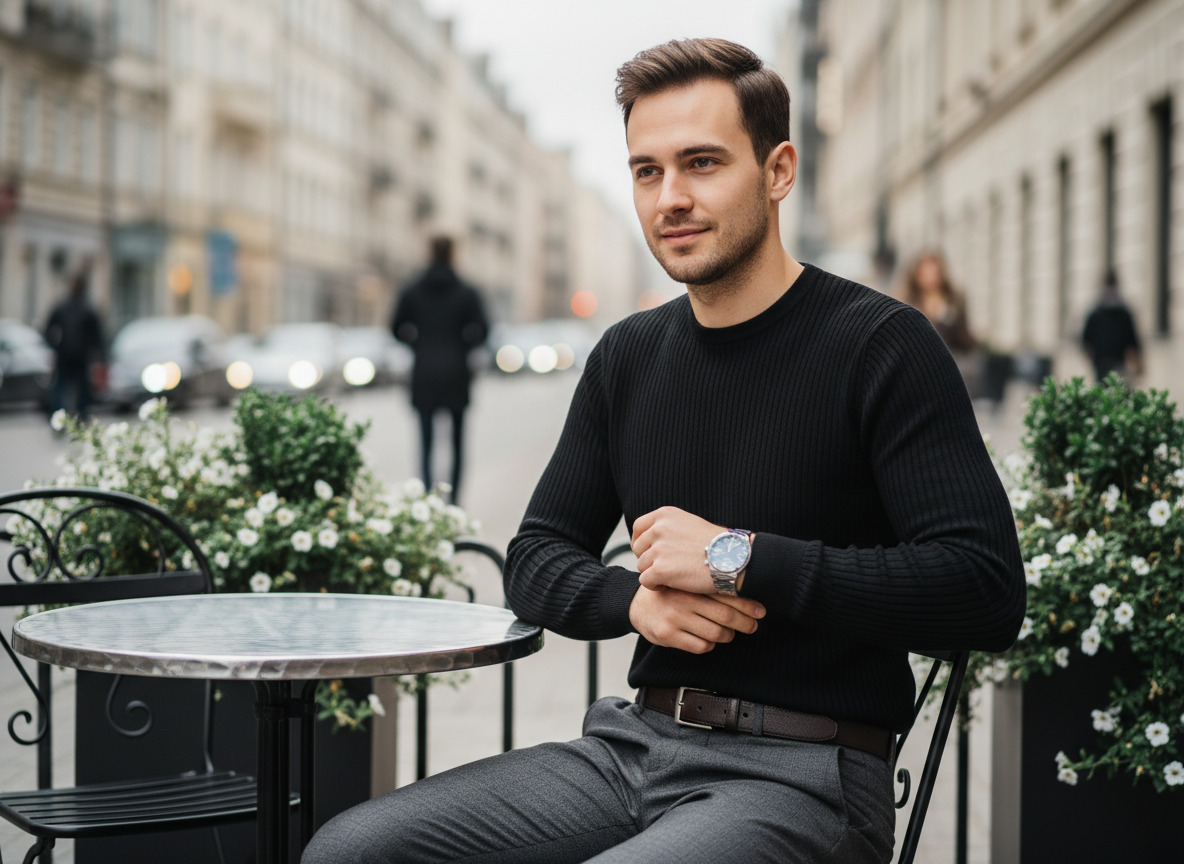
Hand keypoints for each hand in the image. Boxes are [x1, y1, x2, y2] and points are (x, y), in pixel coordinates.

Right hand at [629, 585, 764, 653]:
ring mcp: (675, 617)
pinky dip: (710, 645)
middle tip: (752, 626)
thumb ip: (709, 584)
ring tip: (728, 633)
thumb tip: (746, 589)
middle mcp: (683, 598)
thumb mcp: (687, 581)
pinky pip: (701, 646)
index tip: (760, 611)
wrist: (637, 603)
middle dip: (744, 624)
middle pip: (725, 616)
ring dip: (728, 636)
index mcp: (690, 582)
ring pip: (716, 634)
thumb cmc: (670, 591)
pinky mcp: (667, 635)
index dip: (747, 605)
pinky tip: (708, 639)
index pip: (726, 594)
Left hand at [632, 506, 721, 593]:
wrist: (734, 558)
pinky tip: (670, 586)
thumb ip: (669, 528)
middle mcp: (659, 528)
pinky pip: (645, 581)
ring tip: (673, 577)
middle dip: (648, 559)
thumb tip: (650, 539)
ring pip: (641, 566)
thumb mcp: (690, 524)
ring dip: (654, 573)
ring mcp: (659, 549)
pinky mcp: (660, 569)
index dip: (641, 542)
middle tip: (665, 568)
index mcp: (665, 515)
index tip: (648, 552)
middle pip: (638, 548)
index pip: (638, 527)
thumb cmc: (717, 545)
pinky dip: (655, 586)